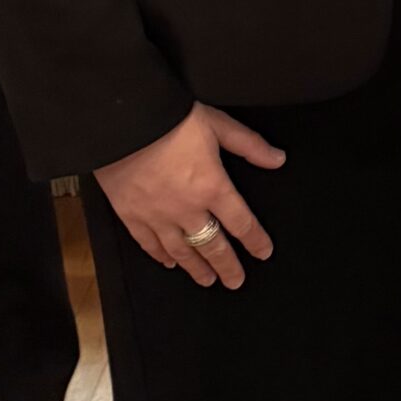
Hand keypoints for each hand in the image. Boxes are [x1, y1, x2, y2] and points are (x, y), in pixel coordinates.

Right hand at [94, 102, 284, 287]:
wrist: (122, 120)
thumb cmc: (170, 118)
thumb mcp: (217, 124)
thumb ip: (249, 145)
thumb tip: (277, 159)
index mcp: (212, 187)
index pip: (241, 223)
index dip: (256, 241)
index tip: (263, 253)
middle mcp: (187, 209)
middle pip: (213, 245)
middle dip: (227, 266)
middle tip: (236, 281)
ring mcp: (157, 216)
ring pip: (182, 251)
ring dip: (196, 268)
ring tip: (207, 280)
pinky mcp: (131, 215)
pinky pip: (149, 244)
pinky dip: (160, 256)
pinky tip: (169, 263)